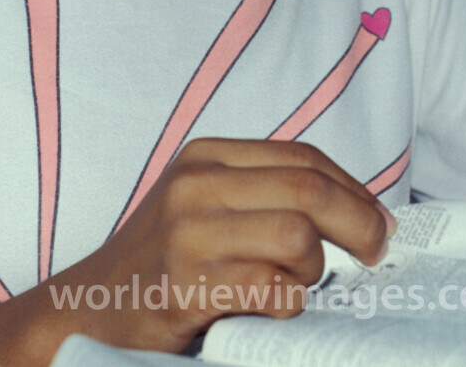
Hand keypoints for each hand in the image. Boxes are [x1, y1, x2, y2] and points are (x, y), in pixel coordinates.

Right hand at [39, 138, 393, 353]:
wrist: (85, 310)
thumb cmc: (159, 262)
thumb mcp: (203, 204)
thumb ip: (263, 195)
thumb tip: (357, 209)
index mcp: (206, 156)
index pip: (304, 158)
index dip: (355, 189)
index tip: (379, 221)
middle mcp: (196, 184)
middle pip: (310, 190)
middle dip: (358, 224)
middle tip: (374, 253)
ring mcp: (188, 232)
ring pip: (297, 236)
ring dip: (312, 271)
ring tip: (294, 287)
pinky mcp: (185, 284)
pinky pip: (270, 288)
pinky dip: (286, 303)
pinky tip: (269, 308)